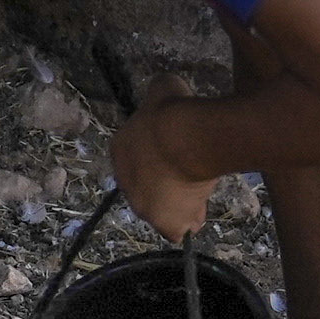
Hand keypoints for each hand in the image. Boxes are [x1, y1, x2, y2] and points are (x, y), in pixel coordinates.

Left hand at [109, 104, 214, 241]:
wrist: (185, 137)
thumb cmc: (173, 111)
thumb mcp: (163, 88)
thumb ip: (160, 94)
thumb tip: (166, 91)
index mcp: (120, 151)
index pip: (136, 161)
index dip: (156, 161)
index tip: (174, 156)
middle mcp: (126, 183)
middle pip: (147, 189)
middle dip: (166, 187)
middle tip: (188, 179)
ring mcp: (145, 206)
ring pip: (162, 212)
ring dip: (179, 206)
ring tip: (198, 197)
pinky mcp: (166, 222)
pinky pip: (178, 230)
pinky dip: (188, 223)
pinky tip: (199, 213)